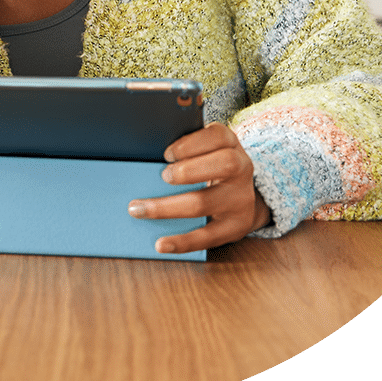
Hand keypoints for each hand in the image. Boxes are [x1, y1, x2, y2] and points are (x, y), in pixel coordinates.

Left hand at [128, 122, 271, 253]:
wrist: (242, 196)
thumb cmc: (209, 166)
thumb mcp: (205, 149)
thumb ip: (183, 147)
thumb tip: (146, 152)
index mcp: (230, 143)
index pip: (218, 136)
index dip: (192, 143)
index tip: (167, 153)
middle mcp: (241, 168)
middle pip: (223, 165)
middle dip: (188, 171)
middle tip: (162, 176)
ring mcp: (240, 199)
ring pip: (205, 203)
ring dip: (167, 208)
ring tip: (138, 209)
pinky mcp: (236, 227)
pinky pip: (207, 237)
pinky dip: (182, 242)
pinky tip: (160, 244)